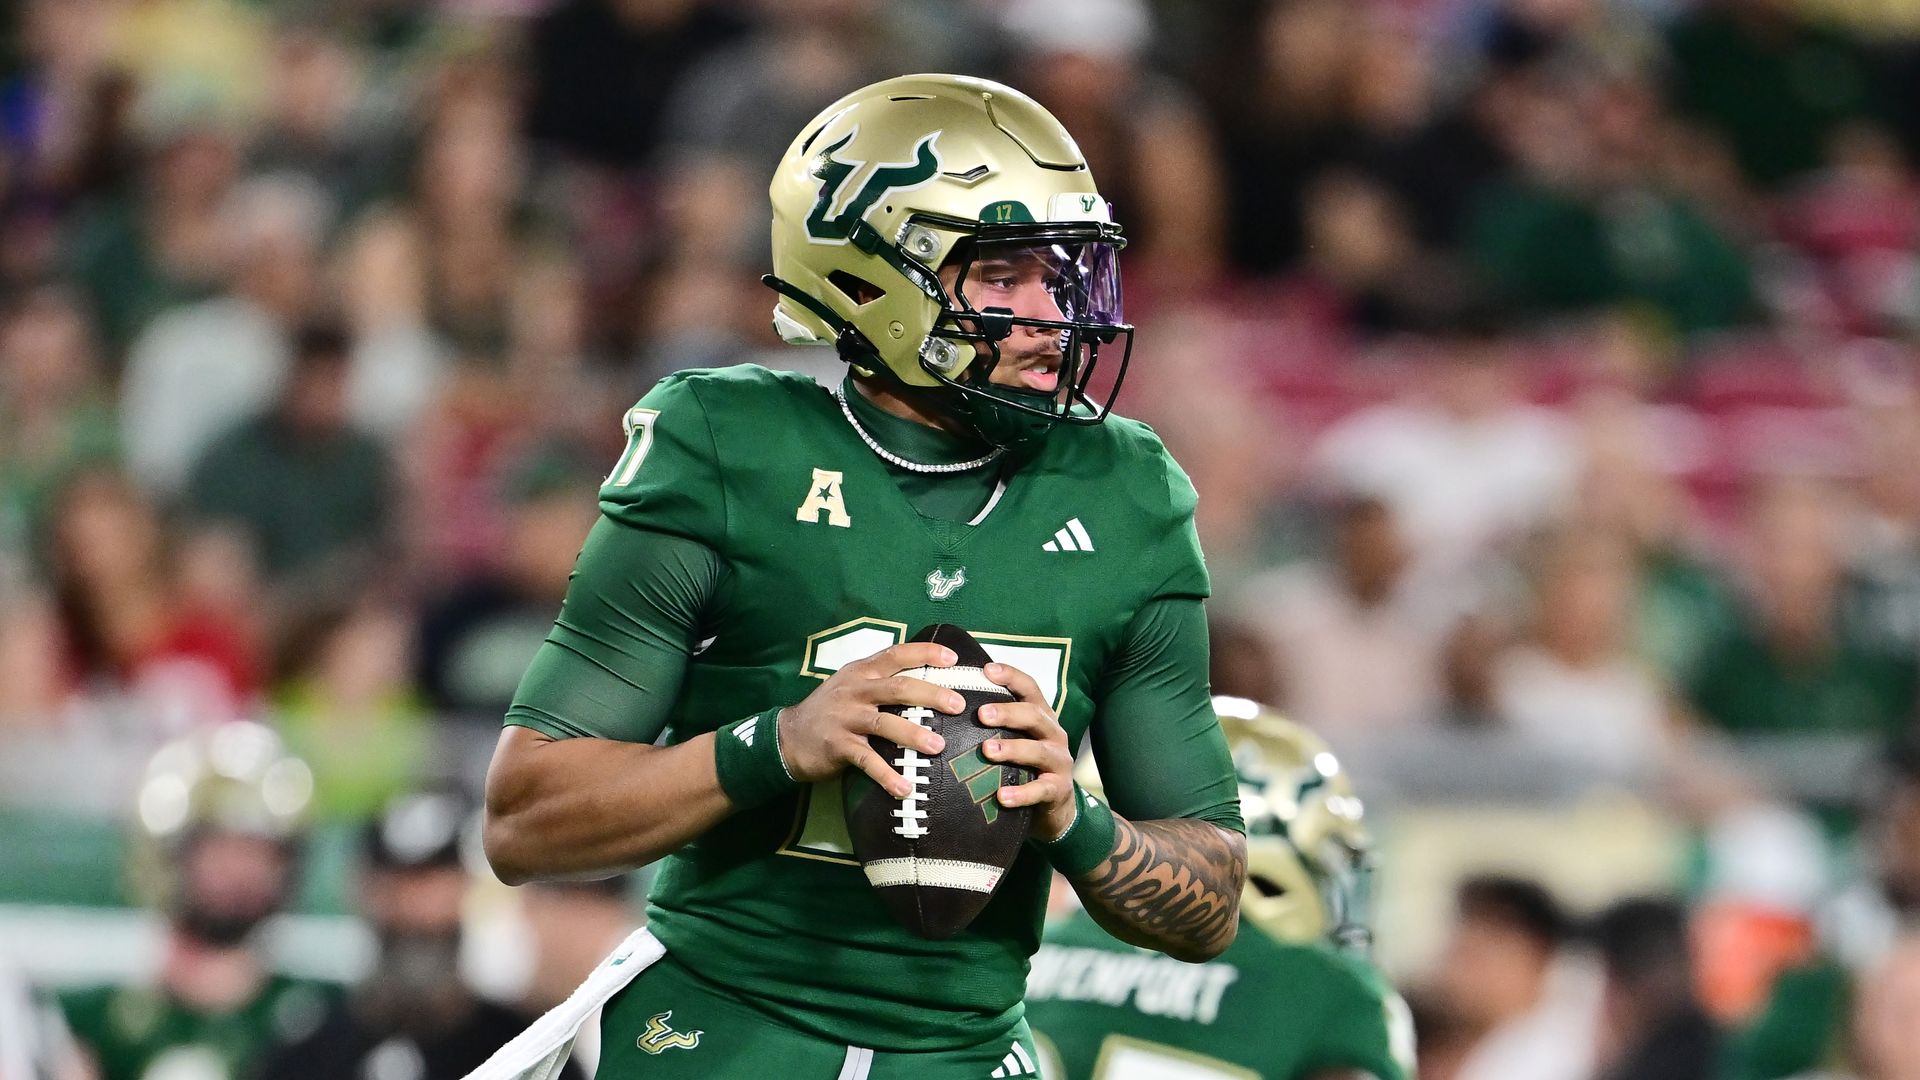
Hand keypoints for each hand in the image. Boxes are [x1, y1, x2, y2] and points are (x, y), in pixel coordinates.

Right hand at [776, 642, 961, 796]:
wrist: (788, 737)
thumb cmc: (830, 710)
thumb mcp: (852, 685)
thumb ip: (881, 681)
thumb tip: (928, 682)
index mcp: (862, 672)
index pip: (896, 654)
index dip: (925, 653)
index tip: (952, 658)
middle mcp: (855, 691)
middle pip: (898, 688)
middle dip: (931, 695)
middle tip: (958, 705)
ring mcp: (846, 718)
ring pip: (885, 723)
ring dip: (914, 734)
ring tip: (938, 747)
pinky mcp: (838, 745)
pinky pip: (867, 761)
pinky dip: (887, 775)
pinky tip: (905, 788)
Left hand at [978, 661, 1076, 840]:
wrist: (1055, 807)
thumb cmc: (1025, 765)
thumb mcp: (1016, 739)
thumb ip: (995, 723)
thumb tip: (949, 702)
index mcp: (1041, 716)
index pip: (1030, 688)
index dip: (1011, 676)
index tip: (987, 669)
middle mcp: (1053, 734)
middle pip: (1034, 715)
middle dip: (1008, 712)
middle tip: (981, 714)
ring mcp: (1059, 761)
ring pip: (1038, 751)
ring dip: (1012, 749)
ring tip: (987, 751)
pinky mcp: (1058, 789)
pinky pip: (1041, 790)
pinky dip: (1022, 793)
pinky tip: (1002, 796)